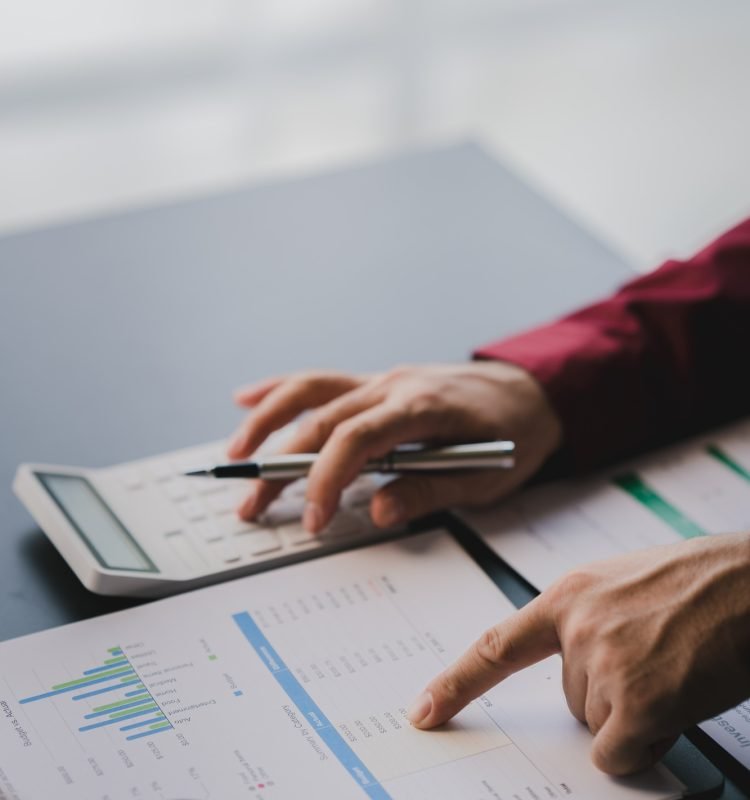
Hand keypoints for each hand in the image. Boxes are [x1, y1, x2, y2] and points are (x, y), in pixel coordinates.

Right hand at [227, 362, 561, 530]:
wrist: (533, 390)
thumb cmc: (514, 435)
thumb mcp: (485, 477)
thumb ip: (429, 491)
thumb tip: (376, 512)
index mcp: (421, 408)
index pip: (355, 439)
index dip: (324, 478)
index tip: (310, 519)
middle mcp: (393, 386)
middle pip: (320, 421)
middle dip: (279, 466)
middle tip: (252, 507)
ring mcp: (382, 379)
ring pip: (309, 391)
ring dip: (266, 420)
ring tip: (234, 454)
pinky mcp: (376, 382)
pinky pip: (321, 380)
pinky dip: (281, 389)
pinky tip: (247, 398)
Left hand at [406, 532, 749, 775]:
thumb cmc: (696, 583)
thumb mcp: (622, 587)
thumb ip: (584, 626)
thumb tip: (574, 682)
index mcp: (567, 595)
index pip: (495, 648)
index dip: (456, 684)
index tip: (424, 711)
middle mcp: (578, 628)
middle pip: (569, 698)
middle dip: (608, 694)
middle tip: (656, 660)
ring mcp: (606, 664)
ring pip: (598, 725)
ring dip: (633, 714)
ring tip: (674, 670)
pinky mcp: (639, 702)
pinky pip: (619, 754)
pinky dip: (644, 744)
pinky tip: (674, 703)